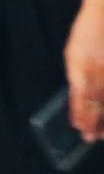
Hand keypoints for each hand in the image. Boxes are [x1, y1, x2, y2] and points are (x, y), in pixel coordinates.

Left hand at [67, 0, 103, 141]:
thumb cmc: (87, 35)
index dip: (79, 115)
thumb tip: (77, 99)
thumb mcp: (73, 54)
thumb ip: (76, 77)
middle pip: (96, 107)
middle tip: (89, 138)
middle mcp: (98, 75)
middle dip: (92, 124)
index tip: (78, 127)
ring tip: (101, 135)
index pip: (79, 98)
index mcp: (81, 69)